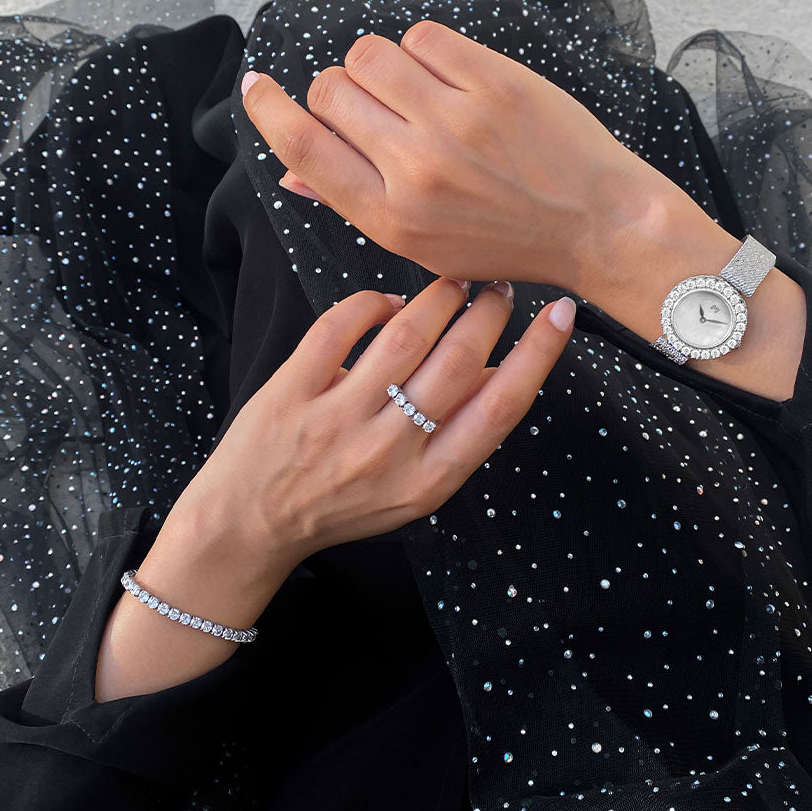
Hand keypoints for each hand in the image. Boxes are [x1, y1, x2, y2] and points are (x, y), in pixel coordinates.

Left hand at [179, 273, 575, 580]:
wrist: (250, 526)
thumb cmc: (343, 505)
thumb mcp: (415, 490)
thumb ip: (459, 435)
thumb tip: (504, 370)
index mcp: (430, 479)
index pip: (501, 408)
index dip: (539, 354)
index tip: (562, 314)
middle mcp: (388, 450)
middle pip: (457, 362)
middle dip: (488, 312)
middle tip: (497, 288)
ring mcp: (336, 420)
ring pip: (404, 336)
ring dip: (438, 298)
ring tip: (453, 284)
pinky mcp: (292, 393)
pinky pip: (339, 328)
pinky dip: (371, 302)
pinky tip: (387, 302)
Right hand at [240, 19, 681, 294]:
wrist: (596, 222)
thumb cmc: (509, 239)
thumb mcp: (426, 246)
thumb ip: (357, 204)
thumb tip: (292, 175)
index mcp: (393, 218)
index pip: (302, 150)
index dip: (269, 111)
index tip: (256, 87)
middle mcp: (416, 168)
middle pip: (330, 91)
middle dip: (338, 91)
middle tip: (373, 106)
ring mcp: (456, 120)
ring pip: (369, 54)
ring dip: (378, 65)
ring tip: (412, 90)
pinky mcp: (494, 80)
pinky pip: (423, 37)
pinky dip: (424, 50)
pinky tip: (448, 76)